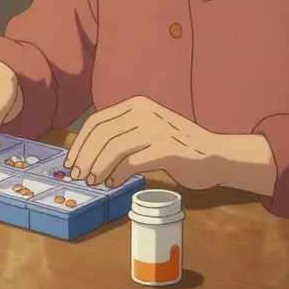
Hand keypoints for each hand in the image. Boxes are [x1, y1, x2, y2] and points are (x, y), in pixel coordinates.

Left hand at [66, 96, 222, 189]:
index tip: (72, 162)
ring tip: (95, 182)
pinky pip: (133, 162)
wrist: (216, 155)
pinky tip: (114, 183)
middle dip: (86, 158)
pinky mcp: (167, 148)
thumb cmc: (178, 147)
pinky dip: (118, 174)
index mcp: (136, 105)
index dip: (80, 143)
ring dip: (99, 168)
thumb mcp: (147, 131)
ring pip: (114, 148)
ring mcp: (156, 129)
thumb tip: (87, 157)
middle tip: (79, 177)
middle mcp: (144, 112)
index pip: (96, 121)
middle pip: (102, 135)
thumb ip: (123, 136)